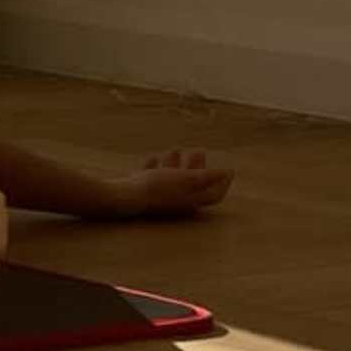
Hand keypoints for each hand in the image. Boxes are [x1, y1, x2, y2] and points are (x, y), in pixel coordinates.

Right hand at [110, 149, 231, 217]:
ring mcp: (158, 197)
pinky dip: (156, 167)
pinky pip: (151, 178)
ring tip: (177, 149)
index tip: (228, 169)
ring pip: (172, 180)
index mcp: (191, 200)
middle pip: (193, 186)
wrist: (122, 196)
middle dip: (198, 168)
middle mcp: (177, 201)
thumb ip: (208, 176)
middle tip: (200, 151)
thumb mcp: (187, 178)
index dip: (223, 182)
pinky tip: (154, 158)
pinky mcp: (141, 191)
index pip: (214, 194)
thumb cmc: (157, 188)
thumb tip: (228, 172)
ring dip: (176, 164)